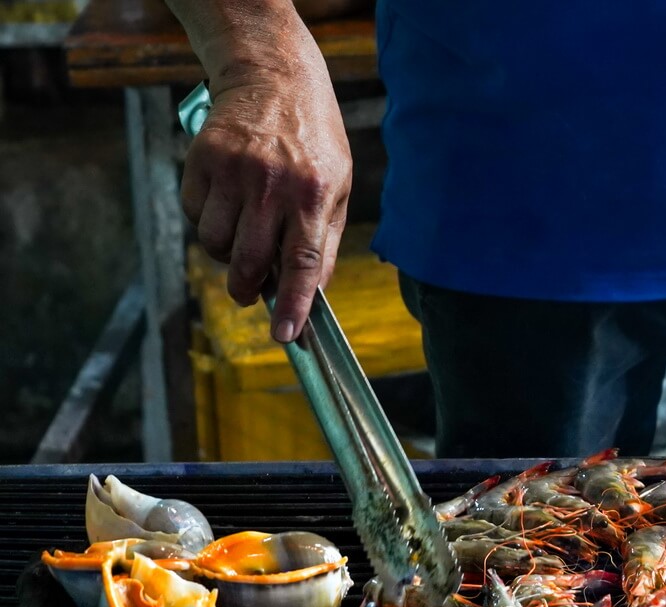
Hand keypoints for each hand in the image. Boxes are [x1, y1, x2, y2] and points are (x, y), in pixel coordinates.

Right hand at [180, 59, 350, 341]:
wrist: (274, 77)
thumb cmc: (314, 142)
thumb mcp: (338, 188)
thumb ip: (324, 242)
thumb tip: (311, 294)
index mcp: (314, 195)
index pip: (303, 262)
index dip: (294, 304)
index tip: (285, 336)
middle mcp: (272, 185)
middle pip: (250, 262)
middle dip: (247, 289)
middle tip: (251, 294)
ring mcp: (234, 171)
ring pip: (215, 244)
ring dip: (226, 254)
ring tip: (243, 232)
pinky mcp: (202, 159)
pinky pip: (194, 214)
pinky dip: (207, 220)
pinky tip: (226, 200)